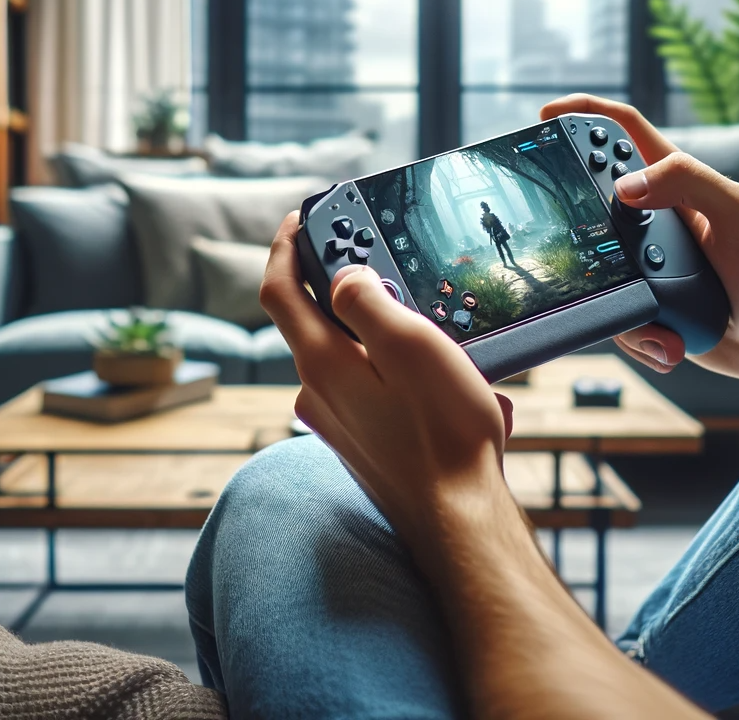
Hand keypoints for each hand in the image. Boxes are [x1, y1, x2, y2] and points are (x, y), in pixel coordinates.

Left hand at [260, 213, 513, 552]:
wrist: (459, 521)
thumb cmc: (443, 433)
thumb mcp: (411, 346)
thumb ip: (368, 301)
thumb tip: (345, 276)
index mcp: (322, 363)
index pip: (279, 289)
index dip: (284, 246)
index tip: (298, 217)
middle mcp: (316, 393)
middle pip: (312, 319)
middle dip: (341, 283)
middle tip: (380, 259)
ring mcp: (336, 420)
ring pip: (343, 352)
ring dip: (373, 327)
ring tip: (429, 325)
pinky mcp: (360, 440)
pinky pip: (365, 384)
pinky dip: (389, 364)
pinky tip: (439, 377)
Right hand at [541, 94, 738, 380]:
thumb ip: (687, 182)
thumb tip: (623, 188)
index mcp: (672, 183)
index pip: (621, 133)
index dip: (584, 115)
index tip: (545, 116)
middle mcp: (649, 221)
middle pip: (588, 203)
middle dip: (573, 224)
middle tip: (575, 247)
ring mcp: (643, 266)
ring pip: (594, 272)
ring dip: (614, 302)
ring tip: (661, 323)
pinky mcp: (644, 307)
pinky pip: (615, 319)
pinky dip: (637, 336)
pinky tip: (669, 344)